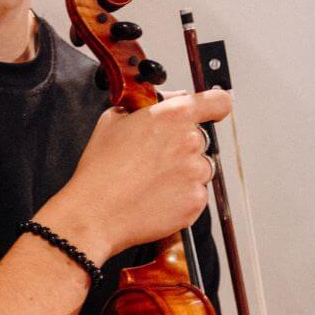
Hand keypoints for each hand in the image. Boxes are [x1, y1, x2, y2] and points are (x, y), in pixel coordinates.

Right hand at [62, 87, 231, 257]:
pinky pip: (196, 194)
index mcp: (173, 116)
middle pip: (202, 139)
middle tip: (155, 158)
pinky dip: (181, 196)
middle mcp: (191, 141)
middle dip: (183, 146)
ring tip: (152, 181)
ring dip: (184, 172)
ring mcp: (196, 173)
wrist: (96, 212)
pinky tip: (156, 196)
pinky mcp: (196, 201)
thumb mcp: (114, 119)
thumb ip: (147, 105)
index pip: (218, 101)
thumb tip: (166, 101)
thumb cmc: (101, 169)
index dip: (214, 107)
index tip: (211, 112)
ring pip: (200, 168)